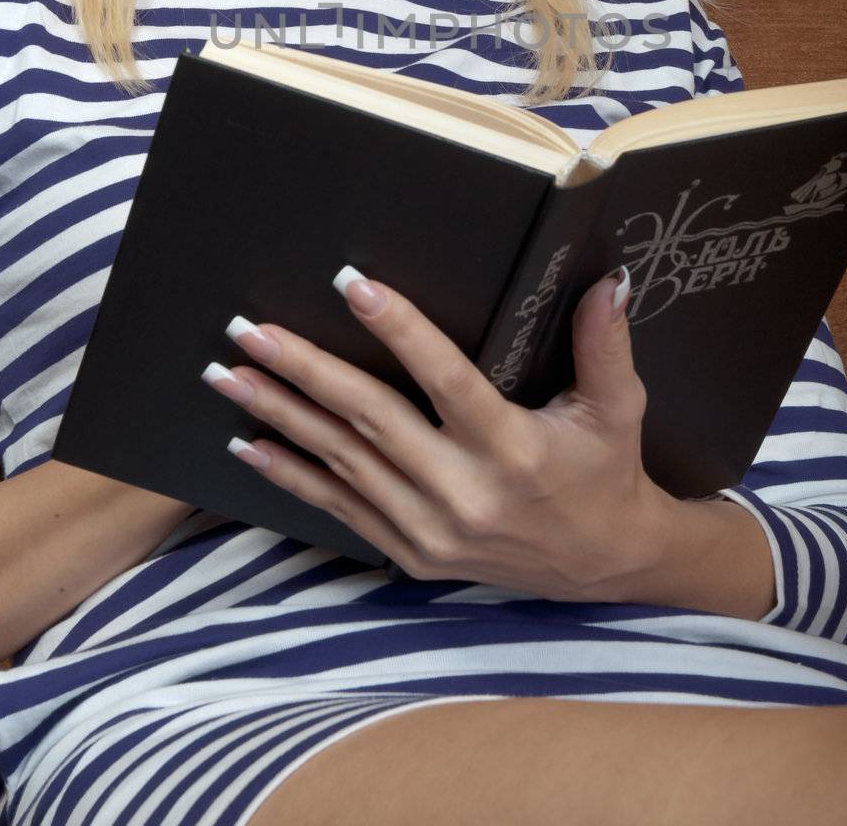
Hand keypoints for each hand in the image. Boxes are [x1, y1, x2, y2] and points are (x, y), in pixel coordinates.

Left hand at [202, 266, 674, 600]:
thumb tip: (606, 280)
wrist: (605, 566)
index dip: (398, 330)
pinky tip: (247, 443)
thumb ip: (604, 345)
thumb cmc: (606, 472)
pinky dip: (289, 474)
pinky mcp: (410, 554)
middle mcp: (464, 493)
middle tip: (250, 330)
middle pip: (369, 420)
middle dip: (303, 370)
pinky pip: (338, 508)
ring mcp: (430, 531)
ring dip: (279, 415)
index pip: (445, 379)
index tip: (351, 284)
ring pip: (341, 462)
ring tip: (229, 374)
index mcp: (512, 449)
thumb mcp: (617, 408)